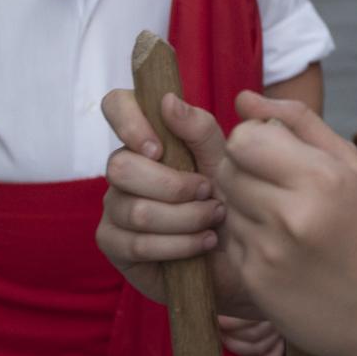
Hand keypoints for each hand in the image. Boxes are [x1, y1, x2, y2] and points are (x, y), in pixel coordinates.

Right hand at [96, 89, 246, 313]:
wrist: (242, 255)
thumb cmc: (232, 199)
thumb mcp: (226, 161)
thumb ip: (201, 130)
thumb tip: (168, 101)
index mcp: (147, 138)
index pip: (116, 105)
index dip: (129, 121)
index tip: (158, 148)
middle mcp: (123, 169)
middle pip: (120, 166)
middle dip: (173, 185)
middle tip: (208, 191)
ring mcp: (114, 207)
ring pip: (135, 210)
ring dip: (185, 218)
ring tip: (214, 219)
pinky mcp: (114, 245)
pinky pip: (136, 244)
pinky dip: (178, 245)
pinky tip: (203, 243)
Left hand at [217, 99, 356, 355]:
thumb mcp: (352, 168)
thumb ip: (298, 123)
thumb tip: (243, 99)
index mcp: (322, 178)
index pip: (244, 139)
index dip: (253, 142)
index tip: (273, 155)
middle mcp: (293, 215)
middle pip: (226, 170)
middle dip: (244, 172)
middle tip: (277, 188)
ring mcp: (271, 253)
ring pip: (224, 206)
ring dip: (244, 208)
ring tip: (283, 223)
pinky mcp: (255, 284)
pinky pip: (228, 242)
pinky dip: (248, 241)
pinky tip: (281, 252)